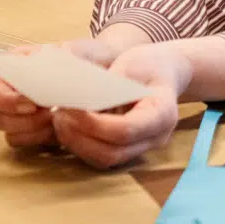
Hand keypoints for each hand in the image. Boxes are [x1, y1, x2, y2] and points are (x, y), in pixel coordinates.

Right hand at [0, 39, 125, 149]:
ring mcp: (20, 115)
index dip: (5, 99)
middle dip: (22, 120)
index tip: (32, 102)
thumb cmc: (88, 56)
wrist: (105, 71)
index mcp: (14, 67)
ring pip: (10, 134)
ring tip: (55, 120)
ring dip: (32, 131)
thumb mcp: (79, 50)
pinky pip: (26, 143)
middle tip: (48, 114)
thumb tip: (61, 62)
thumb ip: (67, 55)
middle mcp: (11, 92)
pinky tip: (58, 130)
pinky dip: (41, 139)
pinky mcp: (35, 131)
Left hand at [50, 42, 195, 169]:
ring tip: (60, 120)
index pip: (125, 130)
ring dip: (77, 143)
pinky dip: (81, 145)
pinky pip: (101, 157)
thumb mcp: (131, 64)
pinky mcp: (128, 151)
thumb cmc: (149, 64)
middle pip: (112, 152)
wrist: (165, 72)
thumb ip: (108, 84)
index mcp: (163, 114)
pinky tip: (69, 126)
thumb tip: (76, 98)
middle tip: (59, 115)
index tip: (70, 107)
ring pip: (105, 160)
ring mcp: (142, 148)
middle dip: (80, 137)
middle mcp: (155, 138)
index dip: (93, 123)